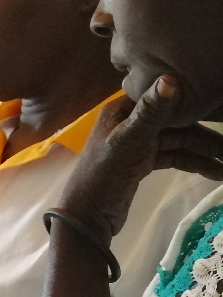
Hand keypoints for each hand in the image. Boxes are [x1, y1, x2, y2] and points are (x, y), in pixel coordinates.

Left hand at [60, 75, 222, 240]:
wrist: (87, 218)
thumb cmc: (101, 176)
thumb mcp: (127, 142)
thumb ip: (150, 113)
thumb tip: (172, 78)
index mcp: (124, 109)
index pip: (168, 95)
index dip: (197, 98)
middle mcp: (133, 120)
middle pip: (180, 119)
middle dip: (209, 128)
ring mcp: (140, 142)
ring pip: (182, 140)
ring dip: (208, 150)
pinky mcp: (145, 162)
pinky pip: (177, 156)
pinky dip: (197, 163)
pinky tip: (219, 173)